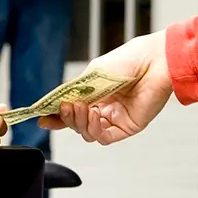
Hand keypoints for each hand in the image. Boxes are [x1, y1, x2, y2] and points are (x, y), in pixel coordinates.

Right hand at [38, 31, 173, 143]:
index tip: (42, 117)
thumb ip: (74, 90)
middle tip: (63, 108)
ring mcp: (115, 118)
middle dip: (67, 118)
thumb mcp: (92, 73)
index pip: (71, 110)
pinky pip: (105, 137)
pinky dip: (95, 130)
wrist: (154, 61)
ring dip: (79, 123)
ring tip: (80, 109)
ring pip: (88, 132)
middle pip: (77, 123)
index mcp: (95, 94)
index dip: (56, 116)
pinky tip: (94, 117)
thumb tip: (55, 102)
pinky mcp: (128, 126)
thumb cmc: (129, 60)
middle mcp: (104, 107)